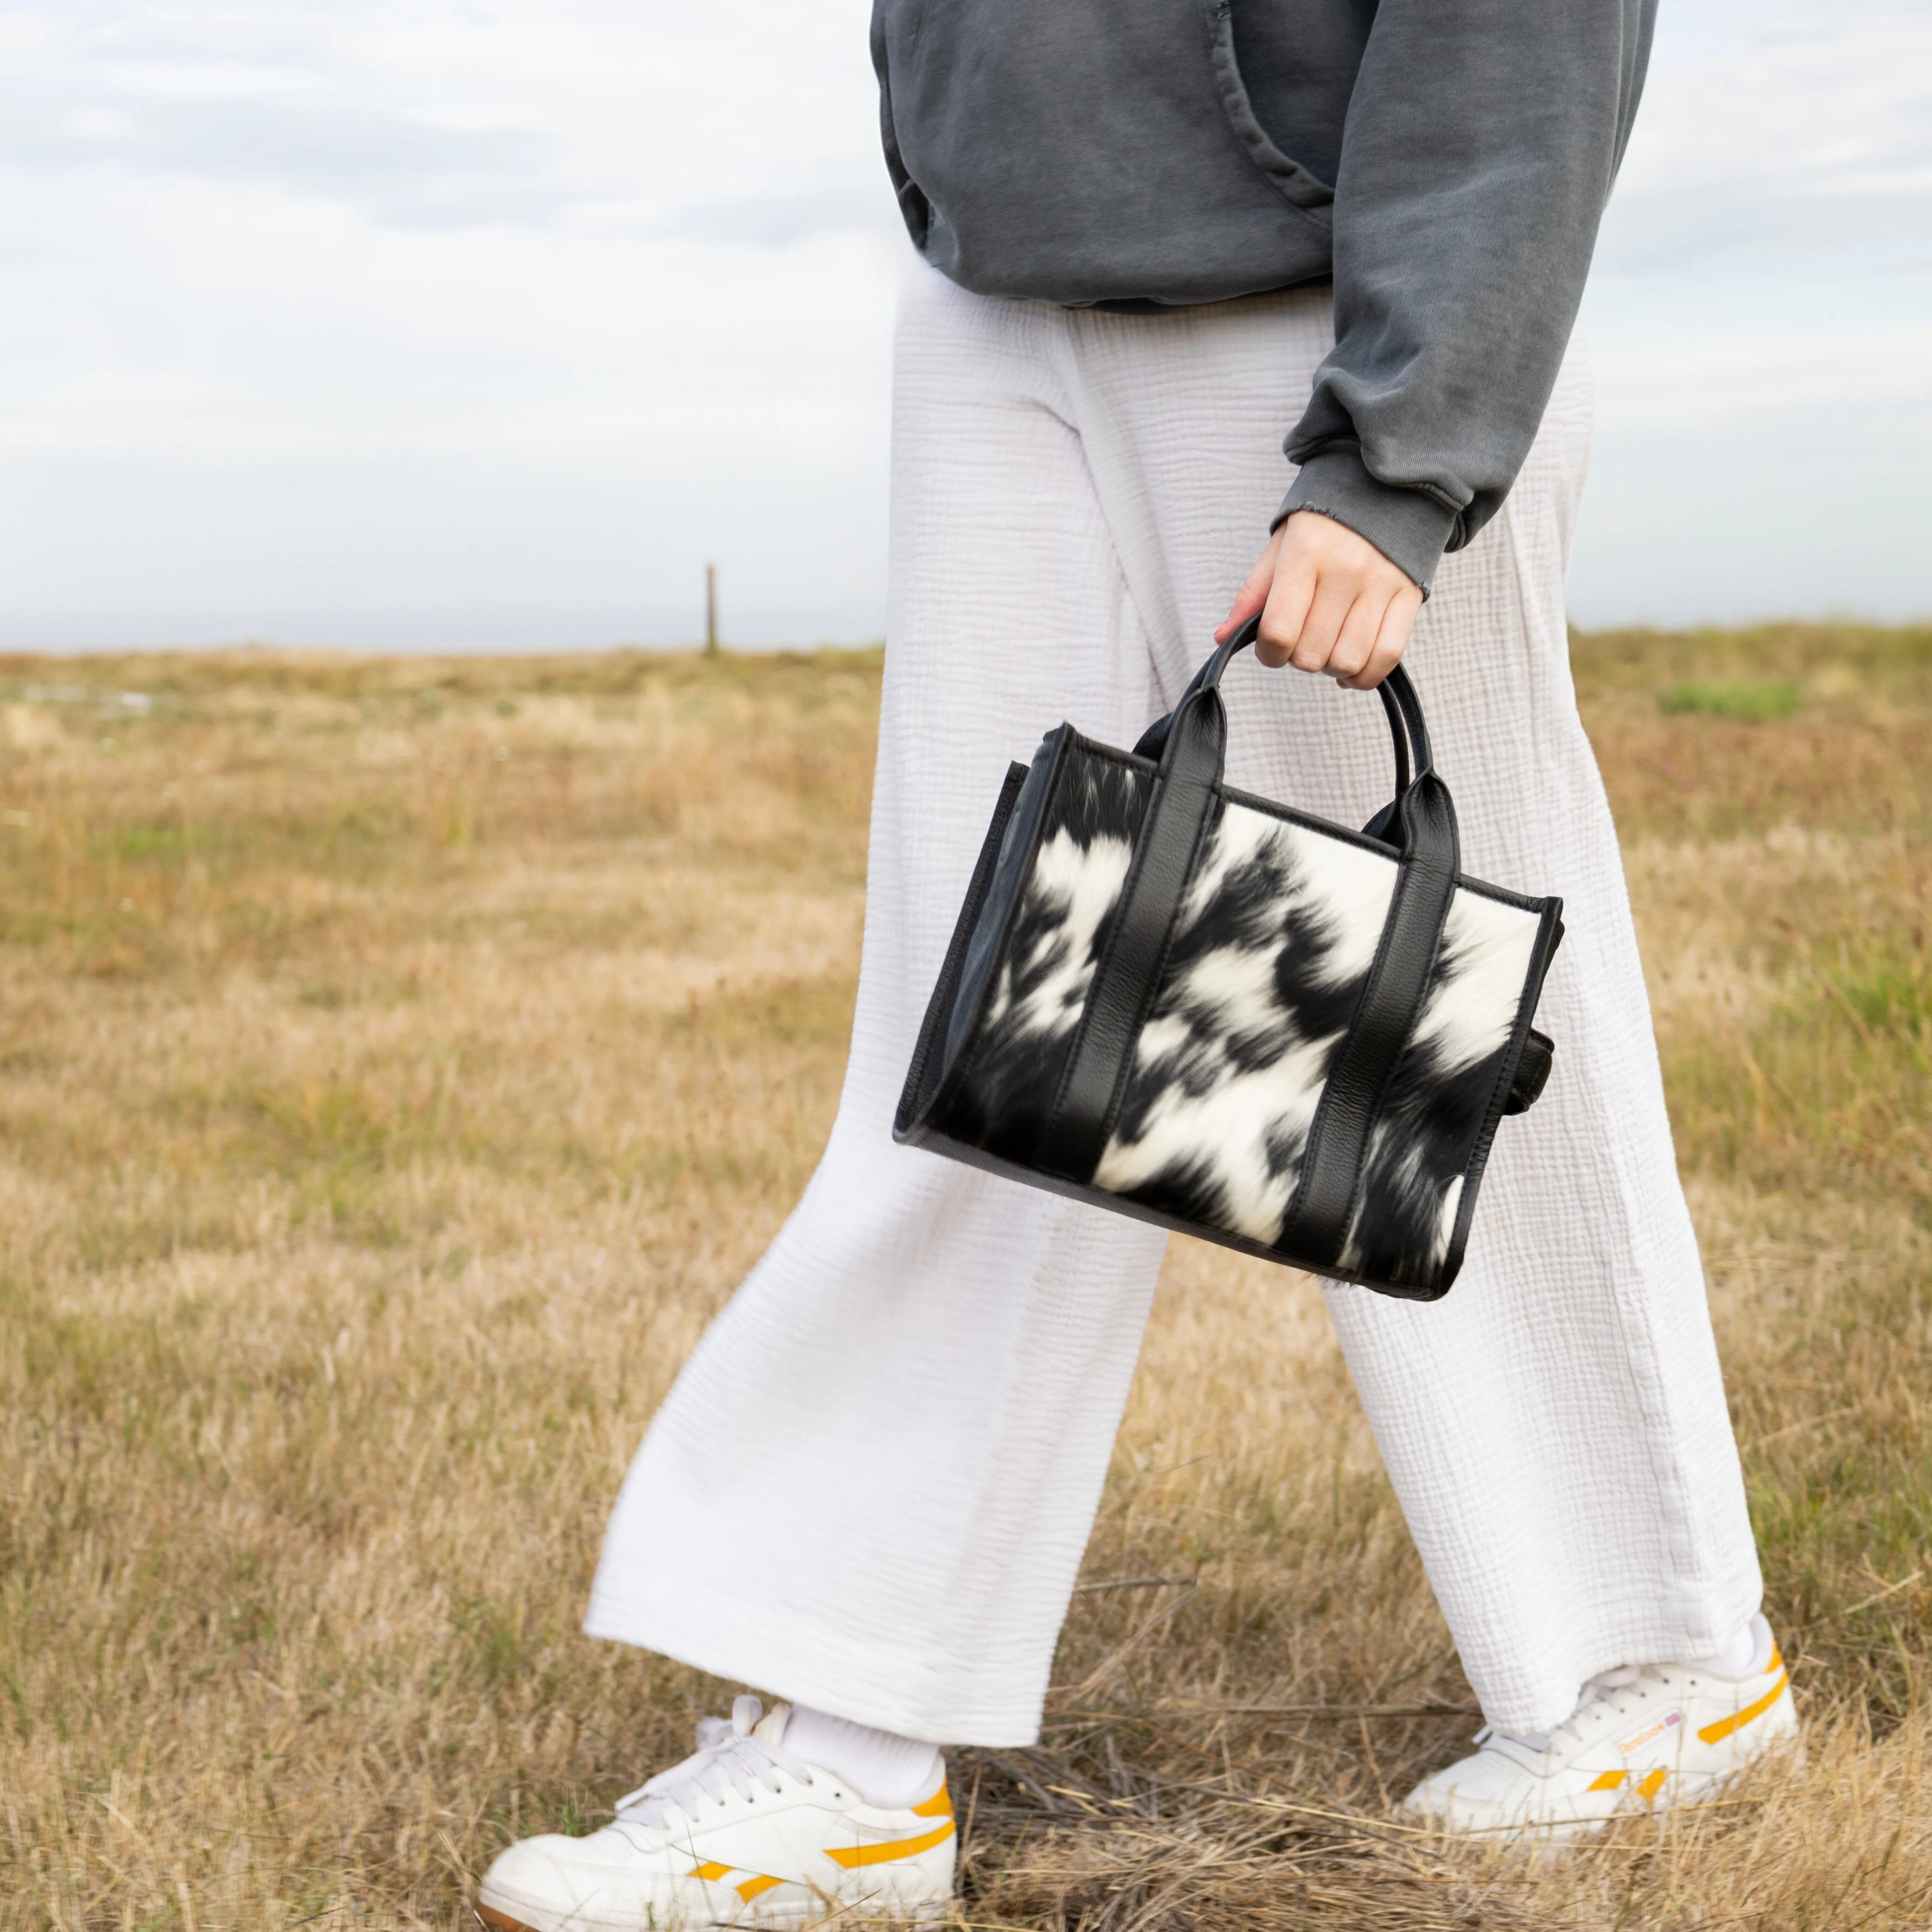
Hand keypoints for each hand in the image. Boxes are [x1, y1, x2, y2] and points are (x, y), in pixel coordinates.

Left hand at [1214, 510, 1422, 689]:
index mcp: (1306, 553)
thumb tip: (1223, 636)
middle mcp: (1345, 569)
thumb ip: (1253, 594)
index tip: (1271, 648)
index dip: (1268, 653)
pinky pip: (1387, 656)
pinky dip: (1365, 675)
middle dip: (1298, 658)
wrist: (1385, 491)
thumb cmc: (1326, 524)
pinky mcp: (1409, 596)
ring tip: (1327, 647)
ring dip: (1330, 668)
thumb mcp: (1281, 547)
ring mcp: (1381, 584)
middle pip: (1311, 653)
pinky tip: (1352, 666)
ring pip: (1348, 660)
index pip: (1279, 630)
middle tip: (1302, 639)